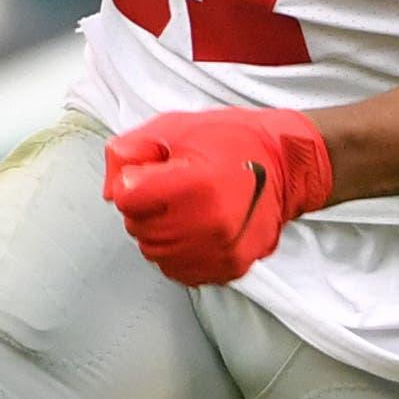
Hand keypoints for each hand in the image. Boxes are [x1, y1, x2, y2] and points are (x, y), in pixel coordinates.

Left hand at [102, 106, 333, 286]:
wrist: (286, 166)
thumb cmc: (231, 141)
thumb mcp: (174, 128)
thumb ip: (130, 152)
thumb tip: (113, 190)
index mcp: (196, 183)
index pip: (126, 198)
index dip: (135, 181)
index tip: (156, 172)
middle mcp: (209, 223)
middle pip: (138, 227)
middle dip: (146, 207)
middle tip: (174, 189)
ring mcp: (221, 250)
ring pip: (154, 252)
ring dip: (160, 232)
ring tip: (187, 208)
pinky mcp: (229, 268)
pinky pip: (178, 270)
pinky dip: (178, 252)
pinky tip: (195, 229)